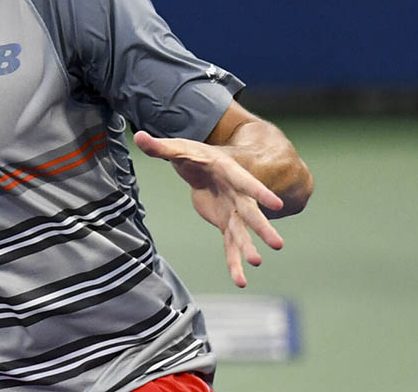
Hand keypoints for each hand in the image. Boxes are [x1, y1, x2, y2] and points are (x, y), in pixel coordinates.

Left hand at [133, 131, 284, 287]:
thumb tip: (139, 137)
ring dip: (249, 248)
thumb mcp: (177, 149)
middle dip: (262, 228)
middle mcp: (237, 194)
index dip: (261, 193)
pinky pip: (231, 245)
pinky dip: (234, 263)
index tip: (278, 204)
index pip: (247, 183)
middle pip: (251, 212)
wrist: (202, 167)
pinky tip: (240, 280)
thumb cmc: (193, 154)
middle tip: (277, 244)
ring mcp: (234, 211)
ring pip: (243, 233)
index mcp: (230, 173)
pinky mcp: (226, 224)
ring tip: (257, 263)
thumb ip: (160, 147)